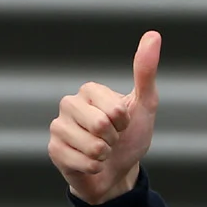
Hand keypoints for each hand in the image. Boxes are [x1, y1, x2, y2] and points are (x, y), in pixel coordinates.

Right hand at [50, 31, 161, 203]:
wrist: (118, 172)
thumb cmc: (130, 137)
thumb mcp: (144, 105)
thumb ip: (145, 72)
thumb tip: (153, 35)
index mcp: (89, 90)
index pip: (115, 109)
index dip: (125, 122)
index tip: (123, 124)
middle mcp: (69, 104)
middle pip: (100, 126)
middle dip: (114, 139)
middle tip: (111, 140)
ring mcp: (58, 127)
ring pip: (92, 147)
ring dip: (104, 156)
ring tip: (101, 152)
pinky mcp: (53, 150)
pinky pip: (82, 163)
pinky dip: (94, 168)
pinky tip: (90, 164)